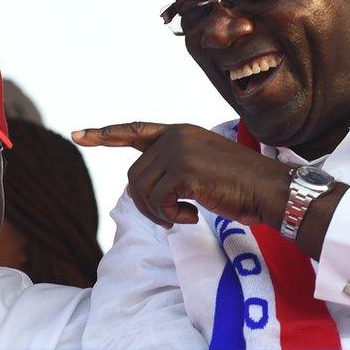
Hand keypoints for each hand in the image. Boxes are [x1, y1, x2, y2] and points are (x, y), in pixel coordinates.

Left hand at [72, 122, 292, 228]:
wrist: (270, 190)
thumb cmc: (242, 186)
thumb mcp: (203, 168)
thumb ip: (173, 167)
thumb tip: (143, 188)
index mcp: (179, 132)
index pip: (135, 131)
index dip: (105, 134)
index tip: (78, 135)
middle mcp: (175, 136)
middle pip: (135, 175)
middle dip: (147, 204)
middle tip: (173, 217)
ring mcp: (179, 150)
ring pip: (141, 190)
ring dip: (158, 214)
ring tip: (183, 217)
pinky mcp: (183, 170)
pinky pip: (157, 201)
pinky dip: (170, 217)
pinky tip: (191, 217)